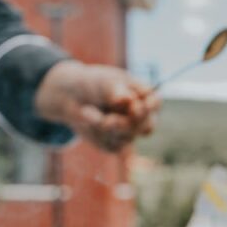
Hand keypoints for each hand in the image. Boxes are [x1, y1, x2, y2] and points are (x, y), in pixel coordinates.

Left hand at [34, 61, 159, 151]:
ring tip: (86, 111)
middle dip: (126, 124)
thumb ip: (117, 91)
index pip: (155, 103)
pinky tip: (87, 120)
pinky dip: (96, 132)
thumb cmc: (94, 84)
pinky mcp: (114, 145)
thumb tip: (128, 100)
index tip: (136, 107)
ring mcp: (129, 133)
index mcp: (144, 97)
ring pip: (126, 137)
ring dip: (103, 125)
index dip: (149, 107)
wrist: (72, 95)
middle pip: (146, 126)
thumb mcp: (105, 82)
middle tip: (108, 121)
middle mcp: (141, 117)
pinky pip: (111, 145)